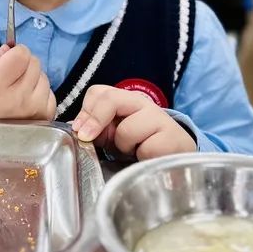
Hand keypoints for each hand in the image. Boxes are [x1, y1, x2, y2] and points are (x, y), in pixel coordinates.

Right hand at [0, 44, 55, 121]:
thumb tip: (9, 48)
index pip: (21, 55)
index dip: (16, 52)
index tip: (8, 59)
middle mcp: (19, 99)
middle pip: (34, 63)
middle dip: (24, 64)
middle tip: (12, 77)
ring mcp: (36, 109)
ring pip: (44, 76)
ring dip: (33, 79)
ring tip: (18, 91)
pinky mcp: (47, 116)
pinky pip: (50, 92)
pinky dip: (40, 93)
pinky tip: (27, 101)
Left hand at [71, 85, 195, 159]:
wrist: (175, 158)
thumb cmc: (140, 145)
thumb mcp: (115, 135)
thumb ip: (96, 129)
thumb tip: (77, 130)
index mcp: (125, 101)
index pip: (98, 92)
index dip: (85, 112)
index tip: (81, 132)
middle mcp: (142, 104)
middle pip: (110, 99)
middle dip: (96, 121)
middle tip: (91, 139)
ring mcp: (159, 119)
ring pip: (126, 130)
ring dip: (124, 146)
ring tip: (134, 151)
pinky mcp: (172, 138)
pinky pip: (146, 148)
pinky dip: (143, 157)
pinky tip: (148, 158)